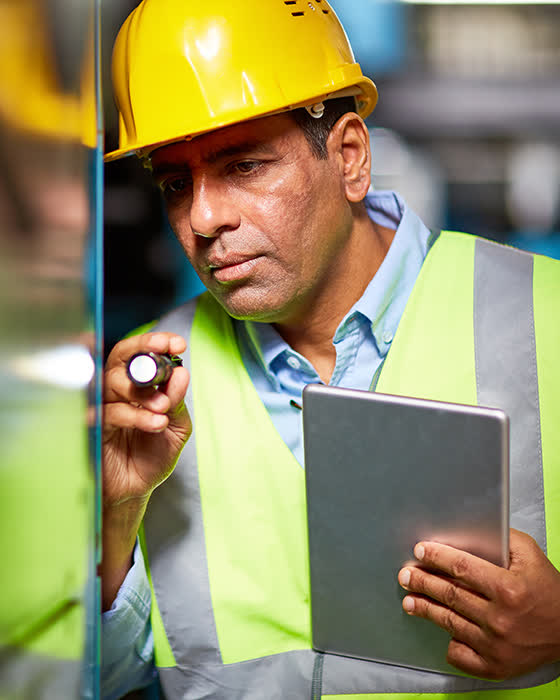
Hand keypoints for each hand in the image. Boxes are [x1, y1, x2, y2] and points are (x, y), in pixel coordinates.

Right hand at [103, 332, 191, 506]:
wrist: (136, 491)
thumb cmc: (152, 456)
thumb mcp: (176, 427)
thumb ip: (178, 401)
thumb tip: (181, 373)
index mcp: (139, 386)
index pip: (141, 354)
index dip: (156, 343)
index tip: (177, 343)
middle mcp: (118, 392)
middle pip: (121, 358)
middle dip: (144, 352)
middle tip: (166, 355)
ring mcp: (104, 408)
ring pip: (113, 382)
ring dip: (143, 392)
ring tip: (164, 407)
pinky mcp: (93, 428)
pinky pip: (108, 413)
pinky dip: (134, 415)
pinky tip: (155, 423)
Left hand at [397, 529, 559, 679]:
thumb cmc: (549, 590)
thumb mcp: (530, 554)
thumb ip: (501, 538)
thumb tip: (469, 529)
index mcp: (509, 588)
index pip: (461, 567)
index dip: (436, 557)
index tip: (420, 550)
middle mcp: (500, 618)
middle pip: (449, 595)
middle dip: (422, 581)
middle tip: (406, 574)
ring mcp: (496, 645)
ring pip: (449, 622)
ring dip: (424, 608)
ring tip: (409, 599)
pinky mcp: (495, 666)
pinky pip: (460, 654)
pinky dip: (449, 642)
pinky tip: (441, 630)